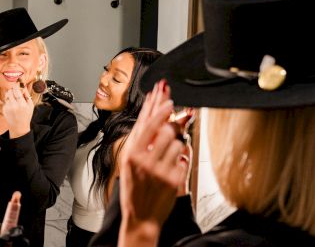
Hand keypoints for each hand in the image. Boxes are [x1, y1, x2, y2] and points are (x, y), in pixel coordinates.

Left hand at [0, 83, 33, 138]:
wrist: (19, 126)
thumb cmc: (26, 115)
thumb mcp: (30, 105)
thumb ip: (27, 95)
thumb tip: (23, 86)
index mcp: (22, 104)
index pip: (17, 90)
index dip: (16, 85)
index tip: (17, 82)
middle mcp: (14, 105)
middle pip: (10, 91)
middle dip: (13, 89)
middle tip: (16, 90)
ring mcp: (8, 108)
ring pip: (7, 95)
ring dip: (10, 94)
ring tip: (15, 99)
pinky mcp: (4, 109)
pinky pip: (6, 100)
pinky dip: (9, 100)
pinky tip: (12, 105)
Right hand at [118, 80, 188, 245]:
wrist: (140, 217)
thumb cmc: (135, 188)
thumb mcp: (129, 162)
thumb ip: (141, 140)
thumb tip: (154, 116)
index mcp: (131, 153)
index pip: (146, 123)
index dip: (158, 107)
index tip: (166, 96)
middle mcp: (144, 160)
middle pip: (165, 129)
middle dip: (171, 121)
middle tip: (175, 111)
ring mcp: (159, 170)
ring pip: (177, 142)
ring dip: (176, 145)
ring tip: (167, 155)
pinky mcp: (173, 179)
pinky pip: (184, 158)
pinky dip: (181, 160)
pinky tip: (172, 167)